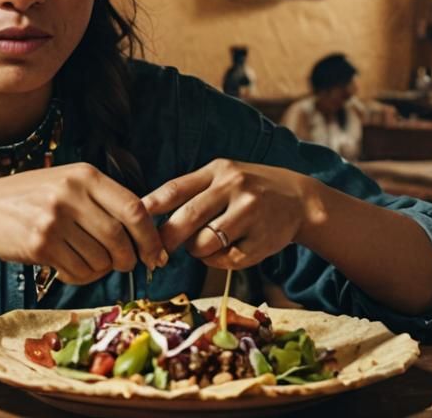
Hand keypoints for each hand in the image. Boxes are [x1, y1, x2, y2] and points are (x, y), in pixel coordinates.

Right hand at [0, 163, 165, 285]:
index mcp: (85, 176)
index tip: (155, 253)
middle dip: (128, 259)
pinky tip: (68, 266)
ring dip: (101, 269)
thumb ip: (103, 200)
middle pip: (119, 238)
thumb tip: (147, 231)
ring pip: (99, 259)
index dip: (150, 236)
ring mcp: (54, 220)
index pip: (133, 208)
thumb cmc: (34, 199)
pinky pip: (77, 270)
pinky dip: (80, 276)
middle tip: (124, 265)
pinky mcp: (40, 244)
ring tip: (88, 262)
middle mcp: (70, 195)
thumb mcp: (69, 184)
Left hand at [142, 159, 325, 270]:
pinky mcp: (262, 240)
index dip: (150, 208)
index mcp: (218, 170)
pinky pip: (226, 260)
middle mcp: (234, 187)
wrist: (299, 200)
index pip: (175, 189)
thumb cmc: (249, 190)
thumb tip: (148, 215)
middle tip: (158, 250)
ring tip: (204, 244)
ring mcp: (250, 214)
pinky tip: (226, 250)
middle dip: (167, 239)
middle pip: (186, 218)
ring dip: (196, 250)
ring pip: (204, 243)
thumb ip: (192, 191)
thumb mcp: (223, 177)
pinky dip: (218, 261)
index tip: (132, 221)